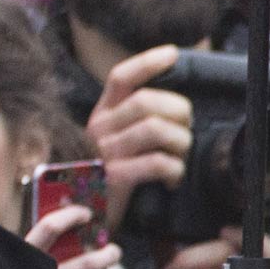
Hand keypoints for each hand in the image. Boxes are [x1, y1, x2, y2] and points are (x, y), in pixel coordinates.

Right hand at [84, 44, 190, 231]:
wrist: (83, 214)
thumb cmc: (109, 176)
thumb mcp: (117, 141)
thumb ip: (136, 121)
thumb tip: (175, 108)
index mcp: (103, 113)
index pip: (122, 77)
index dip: (148, 62)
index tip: (173, 53)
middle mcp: (101, 127)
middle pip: (146, 101)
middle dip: (178, 111)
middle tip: (187, 128)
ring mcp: (107, 152)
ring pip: (156, 129)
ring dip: (180, 142)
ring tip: (181, 156)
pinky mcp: (115, 177)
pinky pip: (157, 163)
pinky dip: (175, 169)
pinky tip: (174, 178)